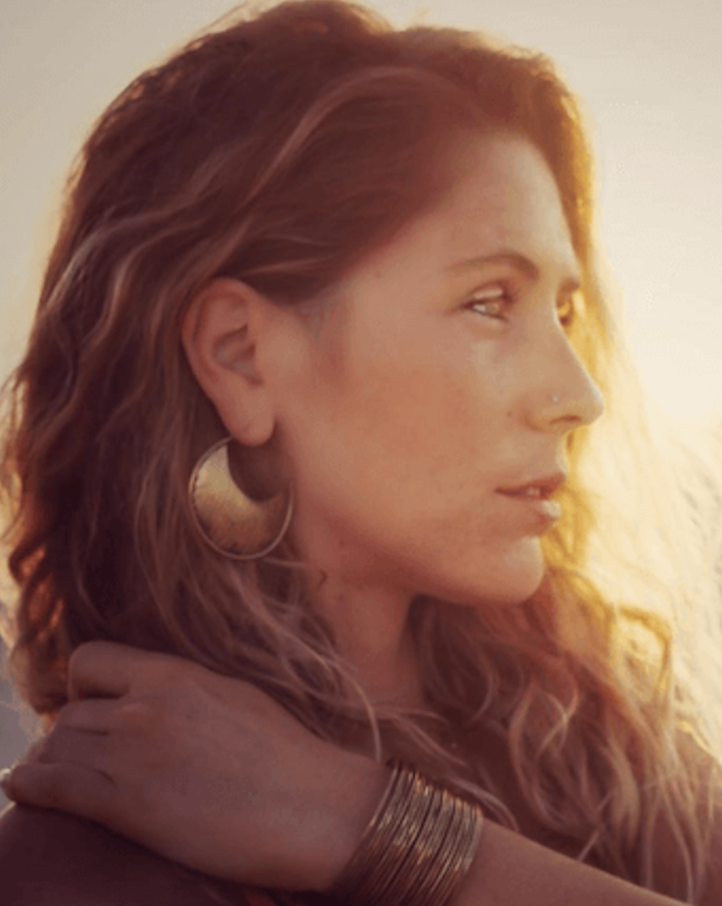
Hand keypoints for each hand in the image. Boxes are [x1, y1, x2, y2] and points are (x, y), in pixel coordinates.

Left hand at [1, 642, 386, 891]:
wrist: (314, 805)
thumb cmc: (287, 755)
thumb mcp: (232, 697)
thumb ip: (183, 692)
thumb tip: (155, 697)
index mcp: (174, 674)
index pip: (90, 660)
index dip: (81, 687)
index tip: (93, 711)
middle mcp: (146, 704)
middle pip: (70, 712)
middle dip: (69, 735)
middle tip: (83, 760)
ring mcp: (134, 752)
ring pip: (58, 747)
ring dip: (54, 764)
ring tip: (59, 781)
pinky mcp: (128, 804)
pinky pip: (55, 786)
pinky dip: (31, 787)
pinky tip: (21, 790)